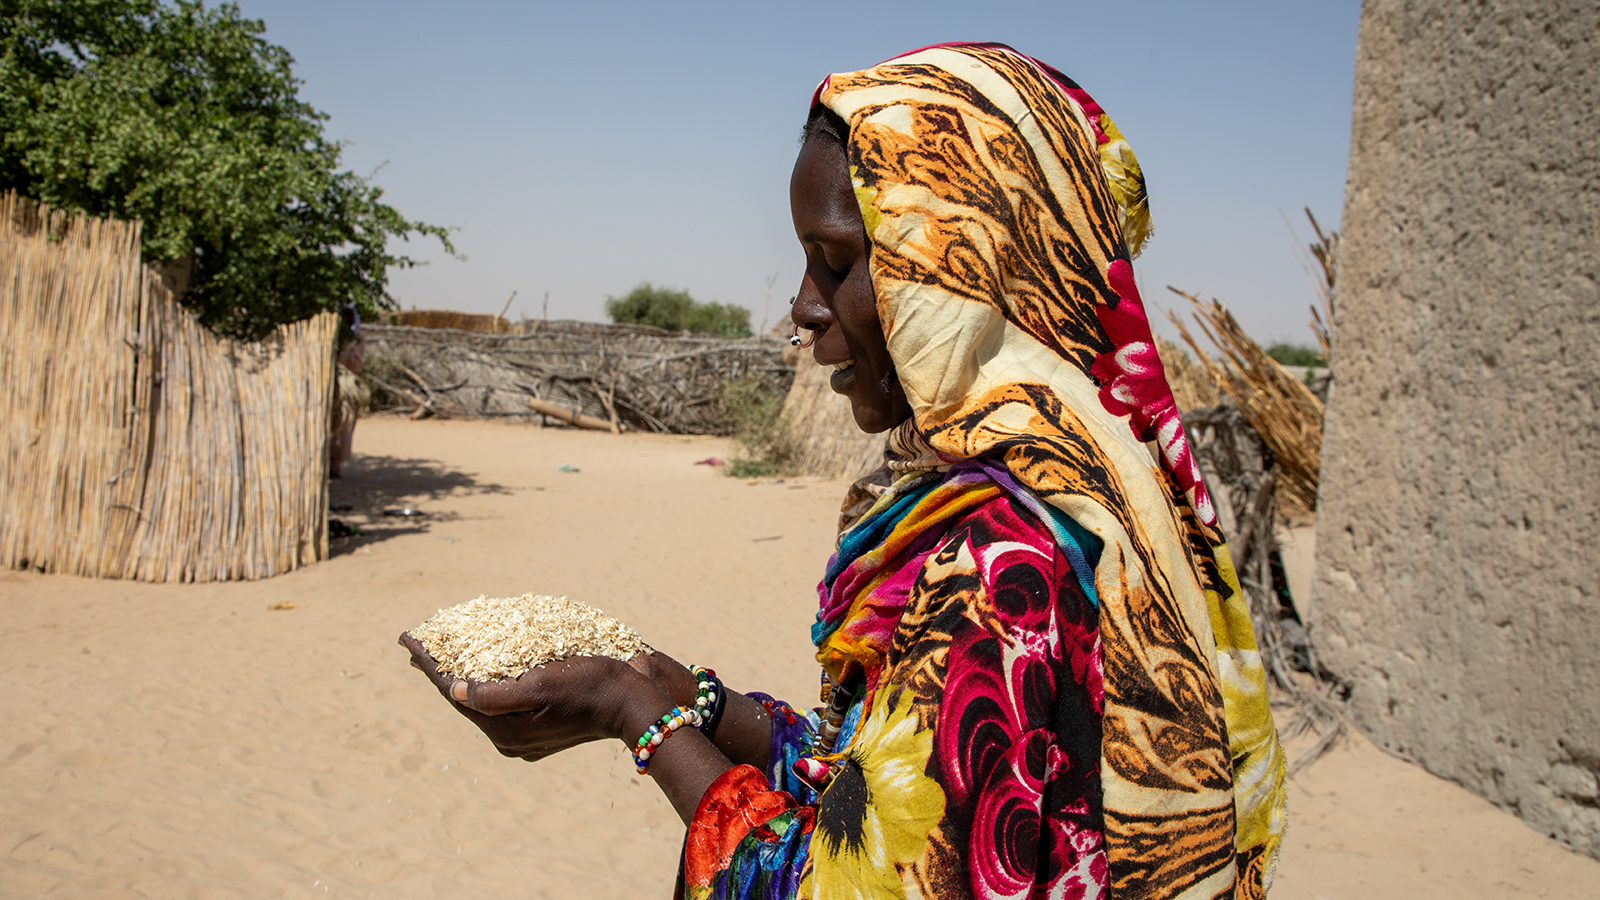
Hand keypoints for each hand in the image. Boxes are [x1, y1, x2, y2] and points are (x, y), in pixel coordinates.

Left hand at [400, 632, 672, 761]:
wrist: (636, 705)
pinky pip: (504, 701)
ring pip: (483, 700)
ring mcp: (526, 736)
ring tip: (443, 652)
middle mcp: (511, 739)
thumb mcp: (540, 685)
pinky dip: (489, 681)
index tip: (407, 638)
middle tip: (419, 643)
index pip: (455, 691)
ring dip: (464, 673)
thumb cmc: (592, 686)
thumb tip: (454, 690)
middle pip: (466, 698)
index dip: (429, 662)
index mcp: (506, 732)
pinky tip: (484, 667)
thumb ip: (495, 694)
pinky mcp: (540, 728)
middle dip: (442, 668)